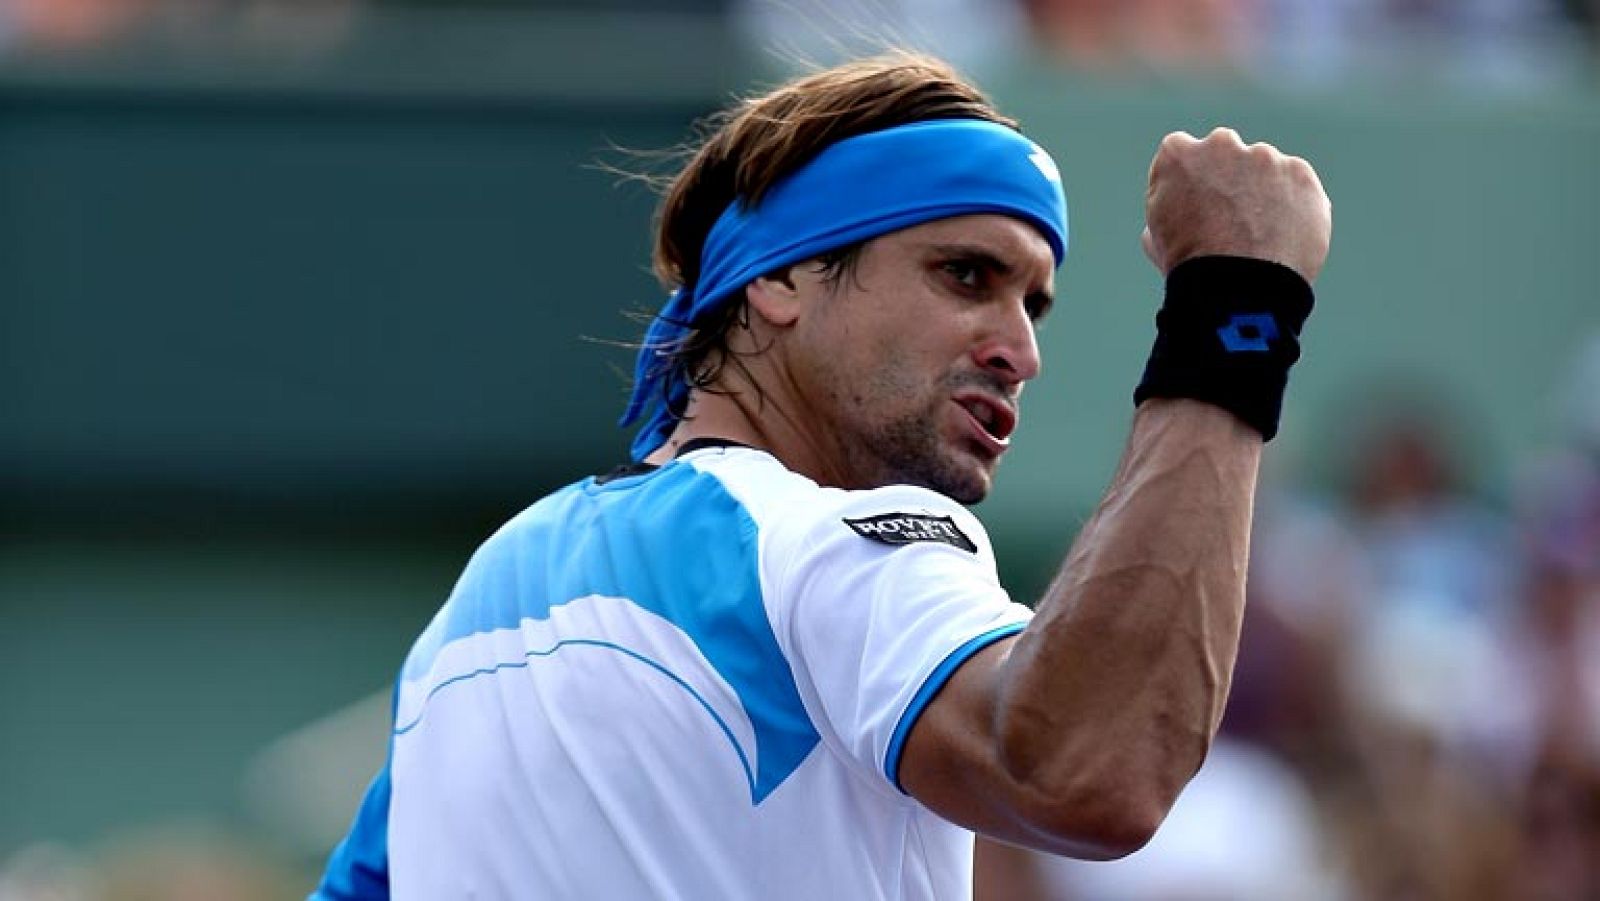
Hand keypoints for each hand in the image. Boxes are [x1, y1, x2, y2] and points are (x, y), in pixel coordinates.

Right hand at [1140, 127, 1331, 282]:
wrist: (1236, 287)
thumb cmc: (1190, 267)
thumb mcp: (1157, 237)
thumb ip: (1170, 208)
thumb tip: (1181, 212)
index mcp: (1177, 154)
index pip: (1182, 153)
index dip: (1189, 182)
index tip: (1194, 205)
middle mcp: (1221, 144)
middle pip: (1226, 152)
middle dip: (1228, 177)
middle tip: (1230, 219)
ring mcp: (1265, 157)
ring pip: (1265, 168)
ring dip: (1263, 191)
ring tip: (1259, 236)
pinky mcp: (1300, 174)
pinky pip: (1297, 186)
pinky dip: (1294, 206)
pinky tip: (1281, 237)